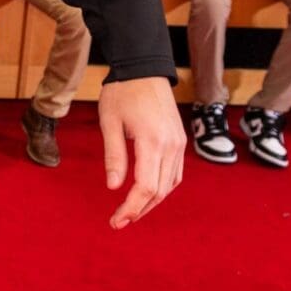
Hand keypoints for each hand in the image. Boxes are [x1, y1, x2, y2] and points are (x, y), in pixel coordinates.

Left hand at [97, 77, 184, 229]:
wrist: (144, 68)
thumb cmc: (122, 92)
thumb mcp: (110, 122)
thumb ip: (114, 156)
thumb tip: (113, 187)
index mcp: (152, 141)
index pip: (146, 186)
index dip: (131, 208)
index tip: (116, 221)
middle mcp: (171, 145)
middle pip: (160, 191)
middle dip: (139, 210)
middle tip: (118, 222)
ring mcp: (179, 143)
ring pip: (170, 185)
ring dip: (152, 202)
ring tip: (131, 212)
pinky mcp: (180, 141)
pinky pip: (175, 173)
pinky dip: (162, 188)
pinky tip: (147, 193)